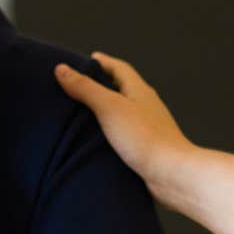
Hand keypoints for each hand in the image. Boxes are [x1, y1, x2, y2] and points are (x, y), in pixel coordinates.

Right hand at [54, 53, 198, 192]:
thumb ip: (86, 88)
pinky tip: (98, 143)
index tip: (88, 60)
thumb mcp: (109, 107)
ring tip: (83, 115)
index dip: (103, 62)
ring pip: (123, 113)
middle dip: (102, 86)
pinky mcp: (146, 148)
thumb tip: (62, 70)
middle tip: (80, 87)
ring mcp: (148, 128)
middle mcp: (146, 106)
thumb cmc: (145, 137)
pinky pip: (124, 135)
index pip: (120, 69)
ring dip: (105, 111)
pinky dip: (110, 134)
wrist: (171, 174)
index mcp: (139, 91)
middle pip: (122, 89)